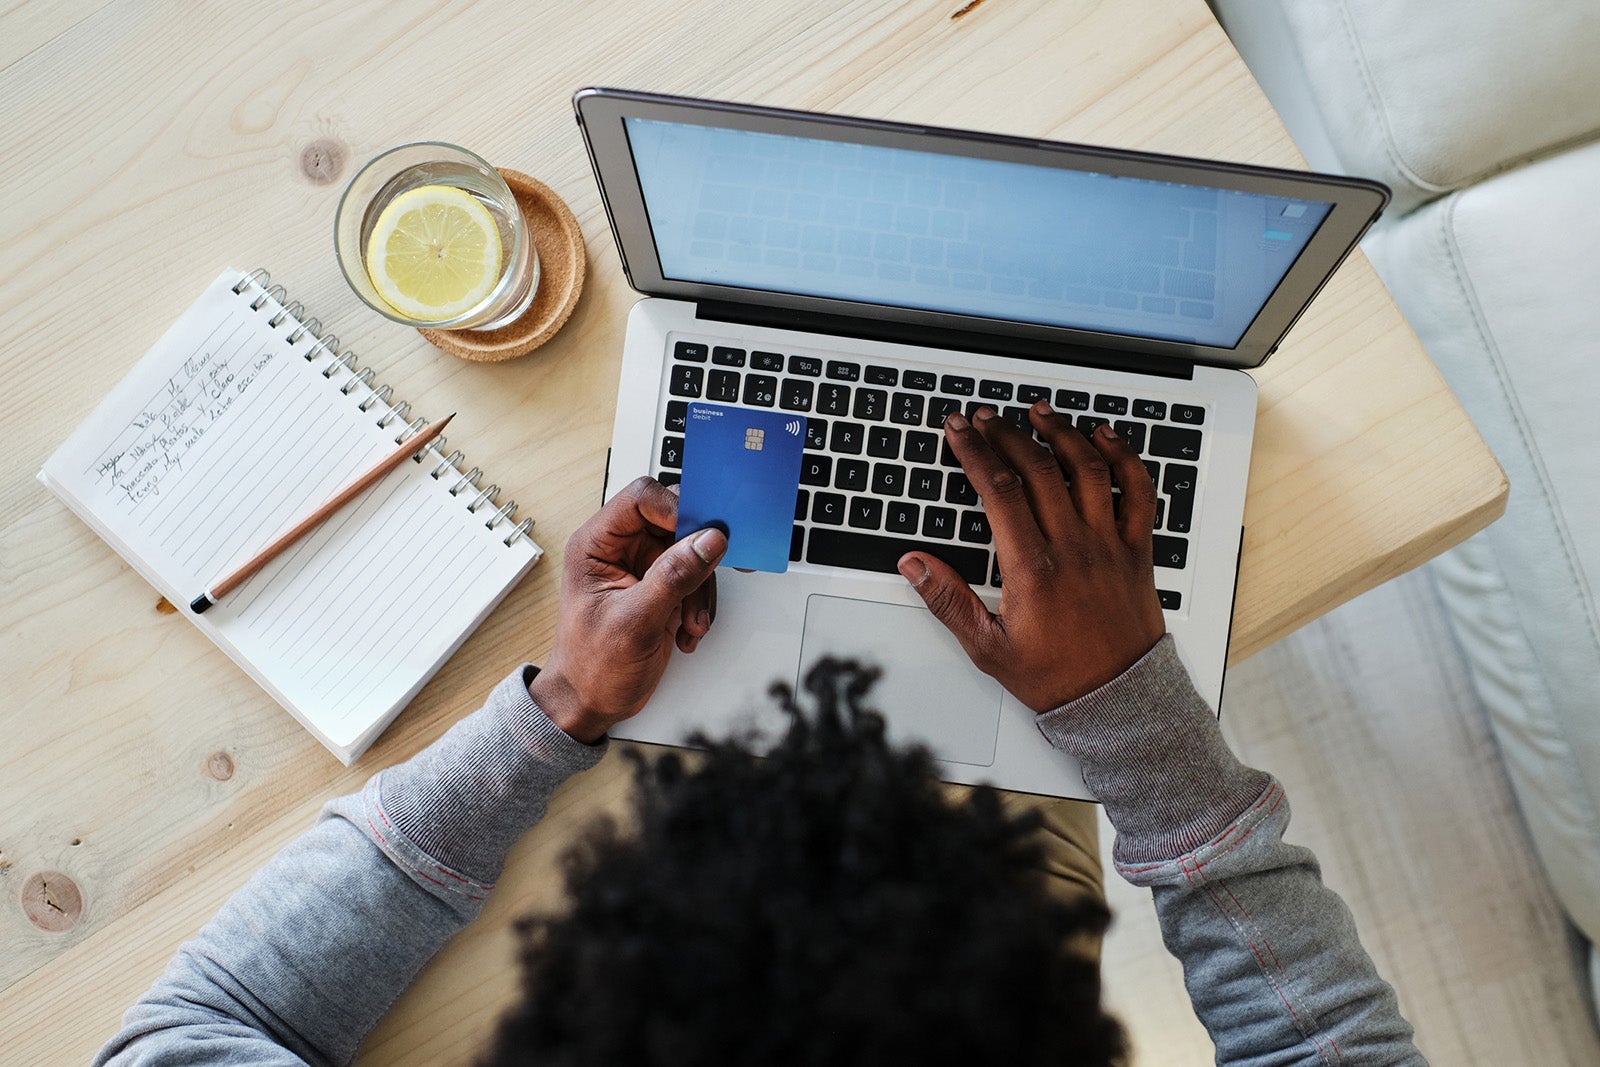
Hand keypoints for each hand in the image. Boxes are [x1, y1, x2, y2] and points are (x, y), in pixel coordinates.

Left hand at [530, 477, 726, 742]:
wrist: (590, 702)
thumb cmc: (590, 667)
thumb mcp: (634, 622)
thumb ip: (673, 577)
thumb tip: (708, 541)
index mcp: (597, 544)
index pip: (641, 498)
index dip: (675, 509)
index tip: (702, 534)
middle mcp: (620, 549)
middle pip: (674, 521)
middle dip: (696, 555)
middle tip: (707, 576)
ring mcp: (642, 567)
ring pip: (692, 550)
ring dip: (700, 588)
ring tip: (690, 622)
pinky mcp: (661, 586)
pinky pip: (696, 576)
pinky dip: (700, 603)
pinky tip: (687, 629)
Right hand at [898, 404, 1166, 710]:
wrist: (1117, 701)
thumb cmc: (1056, 677)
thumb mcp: (987, 648)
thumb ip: (948, 600)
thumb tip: (913, 564)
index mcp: (1033, 569)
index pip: (999, 491)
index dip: (975, 452)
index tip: (959, 430)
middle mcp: (1073, 548)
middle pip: (1038, 470)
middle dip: (1006, 435)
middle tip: (985, 417)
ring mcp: (1109, 545)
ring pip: (1087, 469)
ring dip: (1061, 433)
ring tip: (1037, 412)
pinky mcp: (1137, 550)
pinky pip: (1138, 491)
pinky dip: (1124, 457)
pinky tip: (1104, 436)